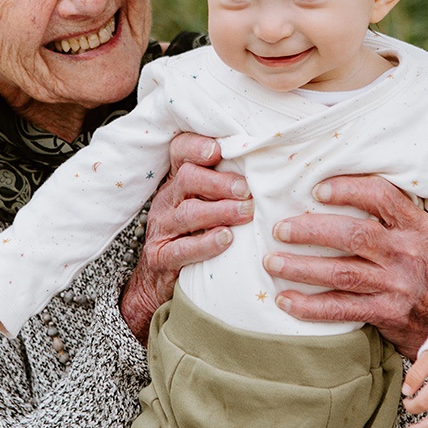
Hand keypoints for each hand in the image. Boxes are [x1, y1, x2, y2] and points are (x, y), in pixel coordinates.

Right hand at [120, 133, 253, 343]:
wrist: (158, 280)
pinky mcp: (161, 256)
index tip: (218, 151)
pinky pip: (182, 248)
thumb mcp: (203, 205)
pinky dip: (206, 243)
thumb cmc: (193, 235)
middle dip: (220, 182)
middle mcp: (167, 200)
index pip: (179, 152)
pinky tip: (226, 239)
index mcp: (177, 182)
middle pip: (187, 178)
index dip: (196, 146)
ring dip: (221, 210)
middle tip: (246, 190)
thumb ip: (225, 187)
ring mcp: (162, 229)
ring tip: (246, 212)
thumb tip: (269, 172)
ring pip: (188, 212)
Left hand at [263, 174, 427, 358]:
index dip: (348, 189)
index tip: (317, 191)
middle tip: (279, 229)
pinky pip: (341, 308)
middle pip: (354, 235)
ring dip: (301, 267)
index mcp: (416, 225)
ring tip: (271, 262)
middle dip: (311, 230)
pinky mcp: (387, 313)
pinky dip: (309, 306)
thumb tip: (328, 192)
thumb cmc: (418, 267)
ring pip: (342, 272)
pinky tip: (285, 300)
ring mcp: (398, 285)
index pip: (381, 196)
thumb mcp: (415, 236)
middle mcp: (408, 253)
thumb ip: (387, 216)